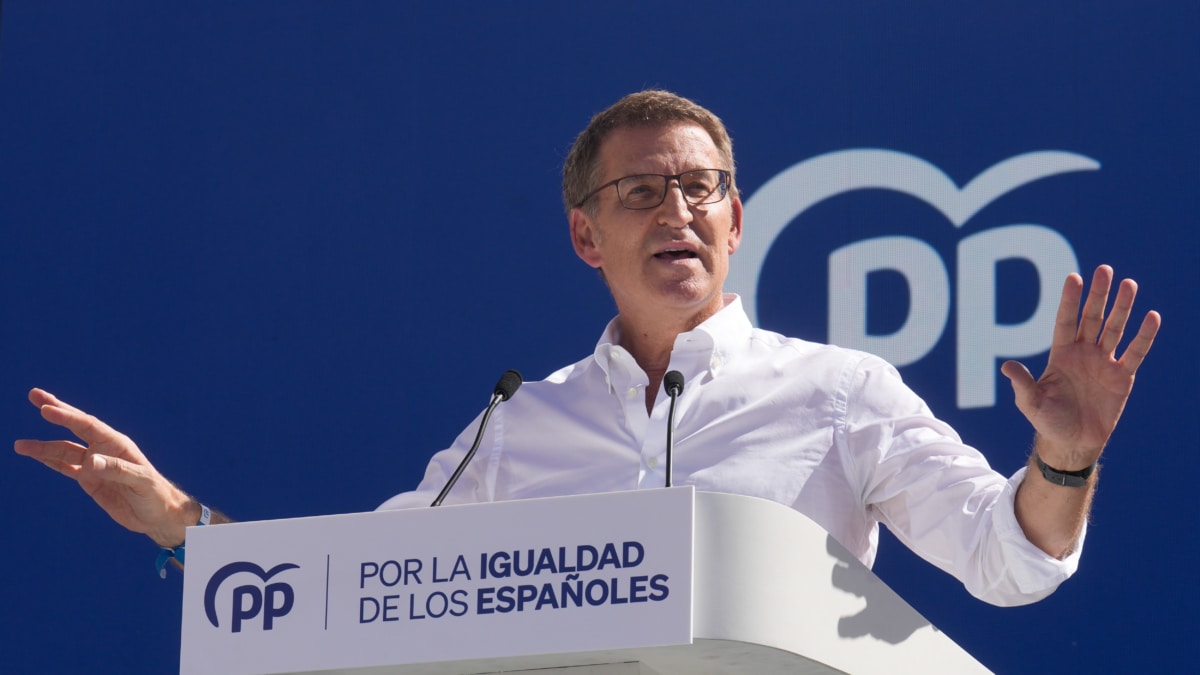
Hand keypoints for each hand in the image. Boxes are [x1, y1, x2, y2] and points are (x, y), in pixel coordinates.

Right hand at [13, 388, 196, 546]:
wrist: (158, 515)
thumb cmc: (155, 494)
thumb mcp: (141, 481)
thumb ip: (117, 470)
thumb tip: (90, 461)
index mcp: (118, 444)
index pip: (88, 426)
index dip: (67, 416)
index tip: (46, 409)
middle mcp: (104, 450)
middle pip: (75, 427)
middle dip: (56, 410)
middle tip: (34, 395)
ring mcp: (95, 465)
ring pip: (64, 451)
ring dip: (43, 448)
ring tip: (20, 445)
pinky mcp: (90, 481)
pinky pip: (66, 468)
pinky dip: (50, 462)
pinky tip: (36, 456)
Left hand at [1001, 265, 1160, 469]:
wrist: (1074, 442)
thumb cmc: (1049, 421)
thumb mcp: (1032, 404)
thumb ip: (1023, 385)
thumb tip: (1006, 367)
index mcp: (1061, 354)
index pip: (1066, 321)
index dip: (1070, 300)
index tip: (1074, 277)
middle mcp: (1084, 353)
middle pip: (1092, 318)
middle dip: (1098, 295)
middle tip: (1105, 270)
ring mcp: (1104, 363)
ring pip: (1114, 329)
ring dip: (1122, 307)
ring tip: (1129, 284)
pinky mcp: (1123, 377)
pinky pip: (1135, 353)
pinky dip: (1144, 336)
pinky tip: (1152, 316)